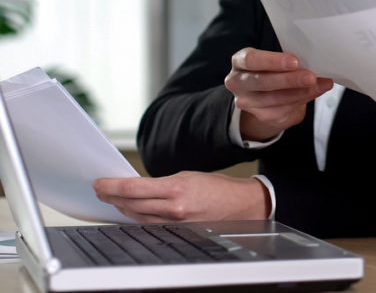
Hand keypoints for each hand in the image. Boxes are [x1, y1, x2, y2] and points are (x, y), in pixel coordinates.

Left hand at [93, 171, 270, 222]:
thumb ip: (162, 183)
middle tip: (100, 189)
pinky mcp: (177, 233)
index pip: (134, 188)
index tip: (100, 183)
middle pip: (131, 204)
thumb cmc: (218, 189)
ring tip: (111, 199)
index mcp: (177, 189)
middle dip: (112, 196)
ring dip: (121, 207)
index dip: (112, 186)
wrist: (240, 206)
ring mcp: (174, 224)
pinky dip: (136, 218)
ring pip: (137, 217)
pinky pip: (149, 226)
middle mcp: (174, 209)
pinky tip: (130, 212)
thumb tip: (138, 187)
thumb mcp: (188, 176)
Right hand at [225, 48, 332, 140]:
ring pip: (275, 98)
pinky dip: (302, 98)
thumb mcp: (276, 61)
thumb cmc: (272, 70)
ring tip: (319, 84)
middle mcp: (238, 82)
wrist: (267, 95)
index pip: (251, 59)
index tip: (295, 61)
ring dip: (300, 92)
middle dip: (289, 79)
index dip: (272, 61)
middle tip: (311, 76)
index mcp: (240, 61)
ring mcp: (247, 101)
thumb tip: (315, 60)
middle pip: (262, 81)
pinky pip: (283, 108)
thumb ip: (289, 60)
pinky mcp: (261, 115)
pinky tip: (315, 91)